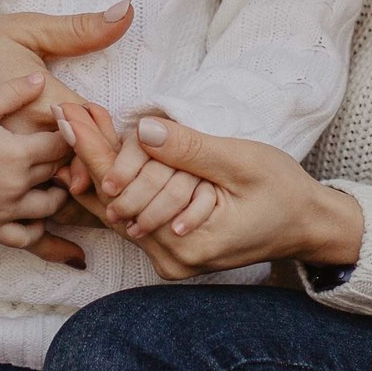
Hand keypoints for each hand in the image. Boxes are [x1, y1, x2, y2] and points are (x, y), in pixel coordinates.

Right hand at [0, 72, 85, 268]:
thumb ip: (13, 92)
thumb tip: (41, 77)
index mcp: (15, 152)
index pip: (62, 145)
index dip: (68, 136)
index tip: (65, 131)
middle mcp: (14, 185)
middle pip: (58, 173)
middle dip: (63, 161)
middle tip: (61, 153)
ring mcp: (4, 210)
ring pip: (51, 206)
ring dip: (56, 193)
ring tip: (50, 180)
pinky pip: (27, 237)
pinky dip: (38, 229)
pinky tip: (37, 216)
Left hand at [55, 103, 364, 279]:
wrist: (308, 226)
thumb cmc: (283, 192)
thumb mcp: (242, 163)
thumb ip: (191, 149)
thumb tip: (142, 128)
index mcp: (184, 242)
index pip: (123, 190)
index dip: (93, 149)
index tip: (67, 114)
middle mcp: (169, 258)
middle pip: (112, 201)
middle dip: (88, 153)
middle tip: (62, 112)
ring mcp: (169, 257)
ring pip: (120, 207)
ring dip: (101, 165)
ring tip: (75, 123)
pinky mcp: (172, 249)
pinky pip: (135, 211)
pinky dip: (121, 180)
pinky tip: (103, 149)